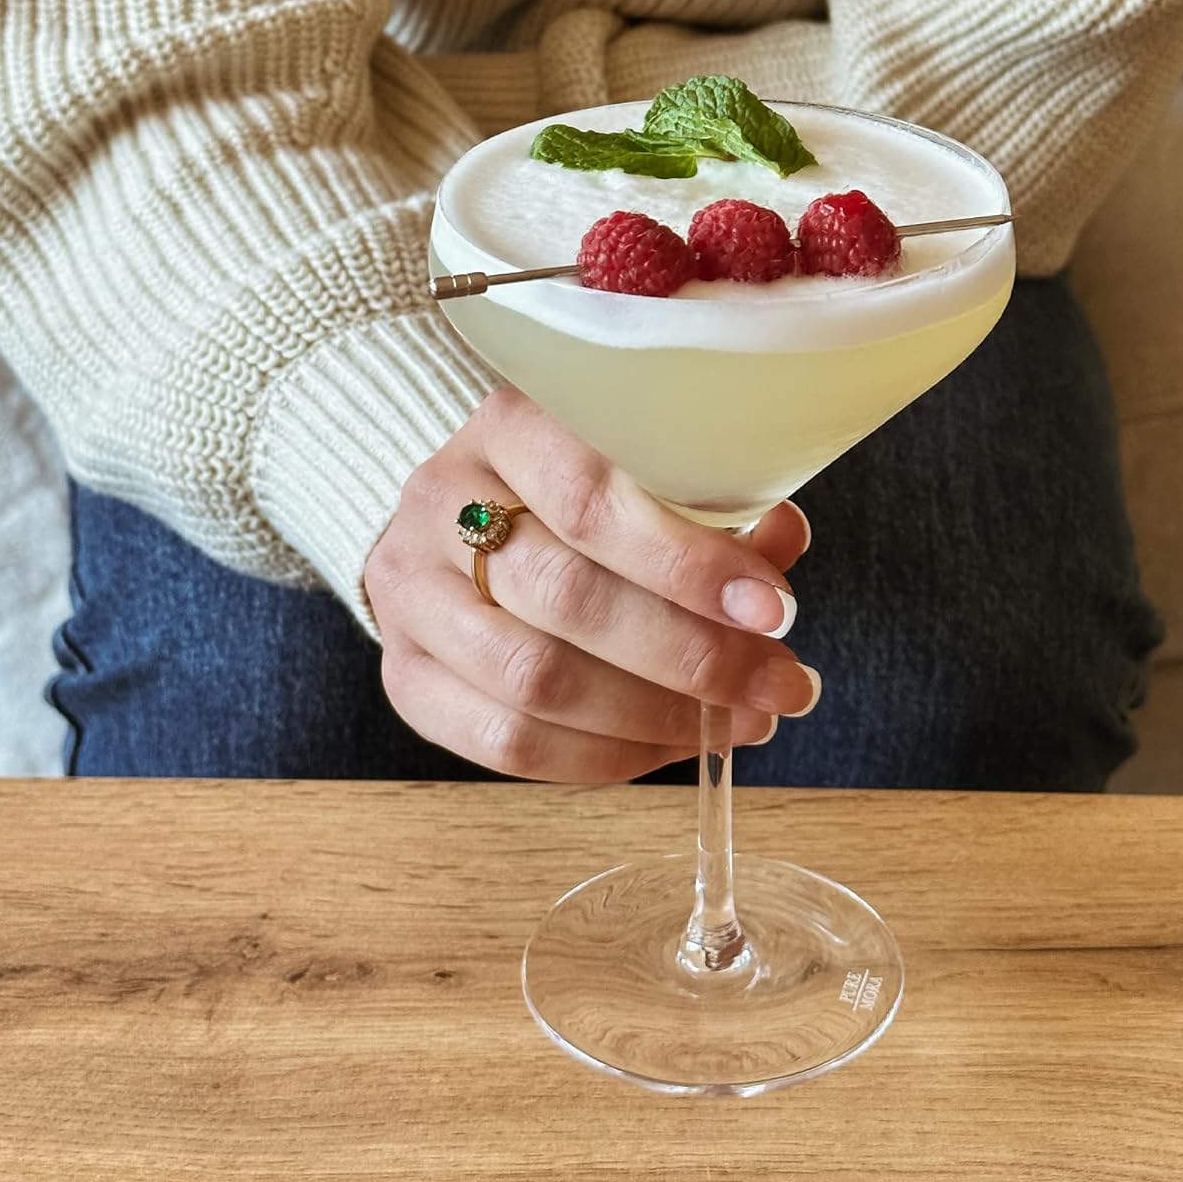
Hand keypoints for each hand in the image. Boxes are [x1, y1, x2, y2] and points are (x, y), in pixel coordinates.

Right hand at [366, 386, 817, 781]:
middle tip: (779, 683)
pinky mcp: (404, 673)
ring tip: (741, 721)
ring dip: (658, 716)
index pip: (594, 501)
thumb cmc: (577, 487)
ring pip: (535, 679)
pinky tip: (667, 745)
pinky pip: (504, 741)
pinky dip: (602, 756)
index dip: (690, 564)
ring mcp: (410, 593)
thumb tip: (778, 550)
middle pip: (569, 598)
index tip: (774, 610)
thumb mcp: (644, 464)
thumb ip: (711, 501)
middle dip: (693, 656)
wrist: (459, 514)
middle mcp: (441, 502)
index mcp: (507, 425)